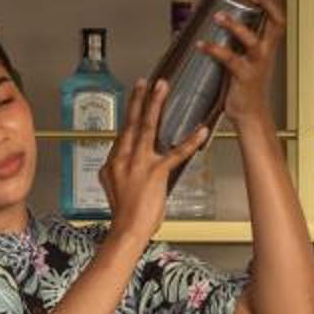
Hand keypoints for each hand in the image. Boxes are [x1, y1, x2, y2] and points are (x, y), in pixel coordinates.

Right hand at [101, 78, 210, 242]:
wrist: (126, 231)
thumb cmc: (124, 215)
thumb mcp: (114, 189)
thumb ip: (119, 172)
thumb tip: (123, 165)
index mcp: (113, 162)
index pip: (123, 133)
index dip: (130, 113)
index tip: (135, 98)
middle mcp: (123, 158)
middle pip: (131, 123)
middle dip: (139, 100)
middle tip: (145, 82)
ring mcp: (138, 164)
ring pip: (147, 128)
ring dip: (155, 105)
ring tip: (161, 88)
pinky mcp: (155, 173)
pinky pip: (176, 153)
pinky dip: (190, 141)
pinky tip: (201, 131)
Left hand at [202, 0, 285, 128]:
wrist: (250, 113)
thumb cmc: (244, 84)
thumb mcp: (245, 57)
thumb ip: (232, 41)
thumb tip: (204, 21)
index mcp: (268, 45)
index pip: (278, 17)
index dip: (270, 0)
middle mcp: (266, 52)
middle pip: (275, 23)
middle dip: (266, 4)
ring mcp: (256, 64)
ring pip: (252, 41)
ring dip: (235, 26)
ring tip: (219, 17)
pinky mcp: (244, 77)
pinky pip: (230, 60)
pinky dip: (214, 50)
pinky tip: (201, 44)